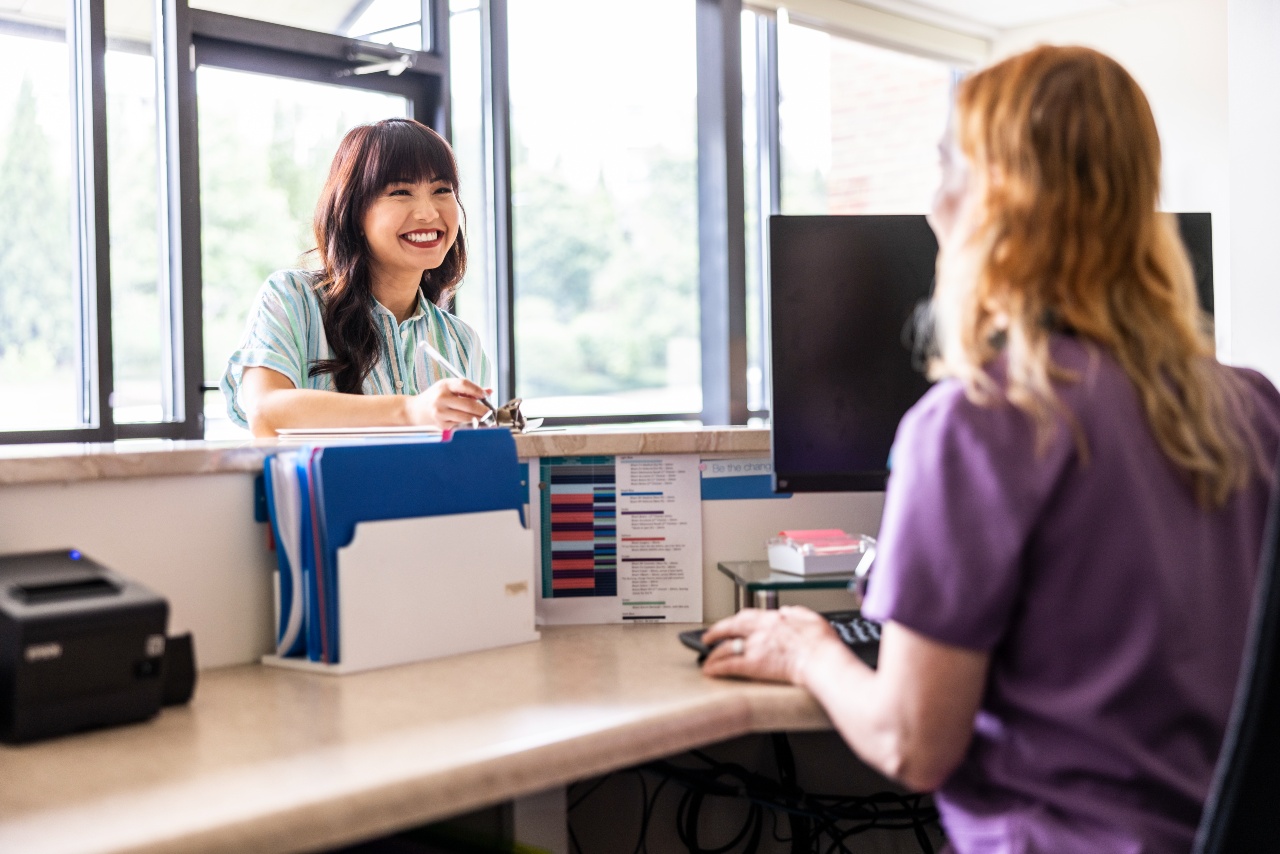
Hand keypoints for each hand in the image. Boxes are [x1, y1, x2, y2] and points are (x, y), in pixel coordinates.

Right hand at [407, 378, 492, 428]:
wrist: (415, 411)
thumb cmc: (435, 398)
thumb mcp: (448, 388)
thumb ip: (468, 389)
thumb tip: (489, 391)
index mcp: (444, 385)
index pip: (464, 384)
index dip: (478, 390)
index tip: (485, 395)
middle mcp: (441, 398)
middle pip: (469, 404)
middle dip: (483, 409)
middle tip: (489, 412)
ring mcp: (441, 413)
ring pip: (467, 417)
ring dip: (478, 418)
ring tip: (483, 417)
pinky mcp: (442, 425)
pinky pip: (460, 424)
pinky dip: (467, 424)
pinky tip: (469, 422)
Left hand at [701, 606, 847, 684]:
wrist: (822, 659)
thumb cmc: (821, 643)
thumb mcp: (810, 618)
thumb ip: (796, 613)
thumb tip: (788, 611)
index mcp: (774, 618)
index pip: (747, 616)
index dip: (735, 620)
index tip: (730, 623)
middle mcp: (760, 630)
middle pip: (731, 627)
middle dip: (716, 632)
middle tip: (708, 637)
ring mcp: (755, 647)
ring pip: (726, 647)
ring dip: (713, 653)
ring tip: (707, 658)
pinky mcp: (753, 664)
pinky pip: (729, 665)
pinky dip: (716, 668)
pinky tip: (710, 671)